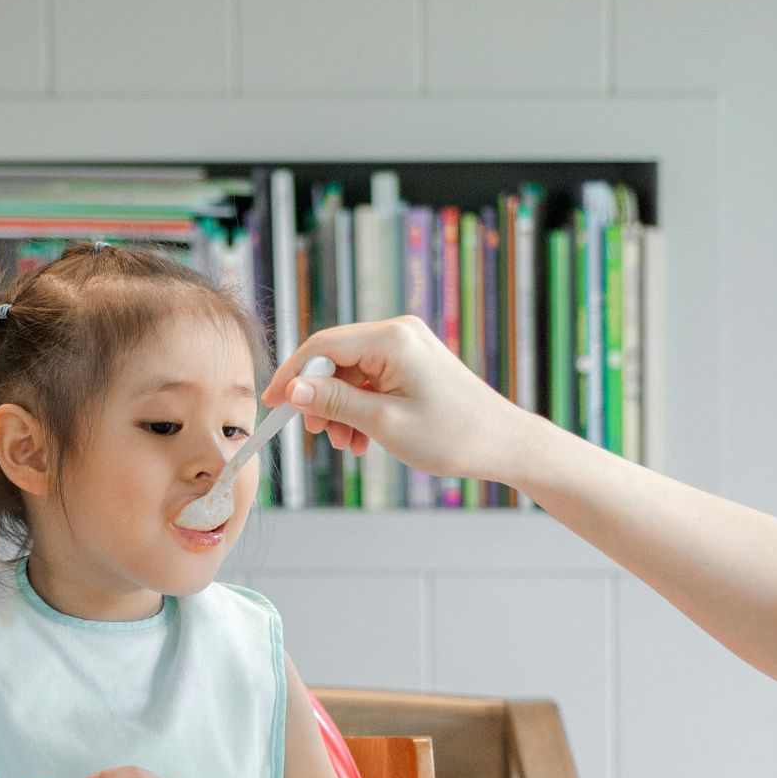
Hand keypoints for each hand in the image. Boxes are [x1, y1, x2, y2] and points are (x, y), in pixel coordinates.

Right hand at [262, 315, 539, 481]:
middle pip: (335, 358)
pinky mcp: (413, 362)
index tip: (272, 404)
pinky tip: (363, 438)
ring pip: (351, 373)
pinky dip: (360, 407)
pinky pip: (371, 380)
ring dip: (341, 409)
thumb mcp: (384, 422)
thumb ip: (335, 403)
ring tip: (347, 443)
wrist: (504, 443)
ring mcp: (407, 346)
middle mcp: (398, 333)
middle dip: (320, 398)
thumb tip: (293, 391)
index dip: (292, 376)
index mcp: (392, 339)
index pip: (322, 346)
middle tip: (319, 434)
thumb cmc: (452, 435)